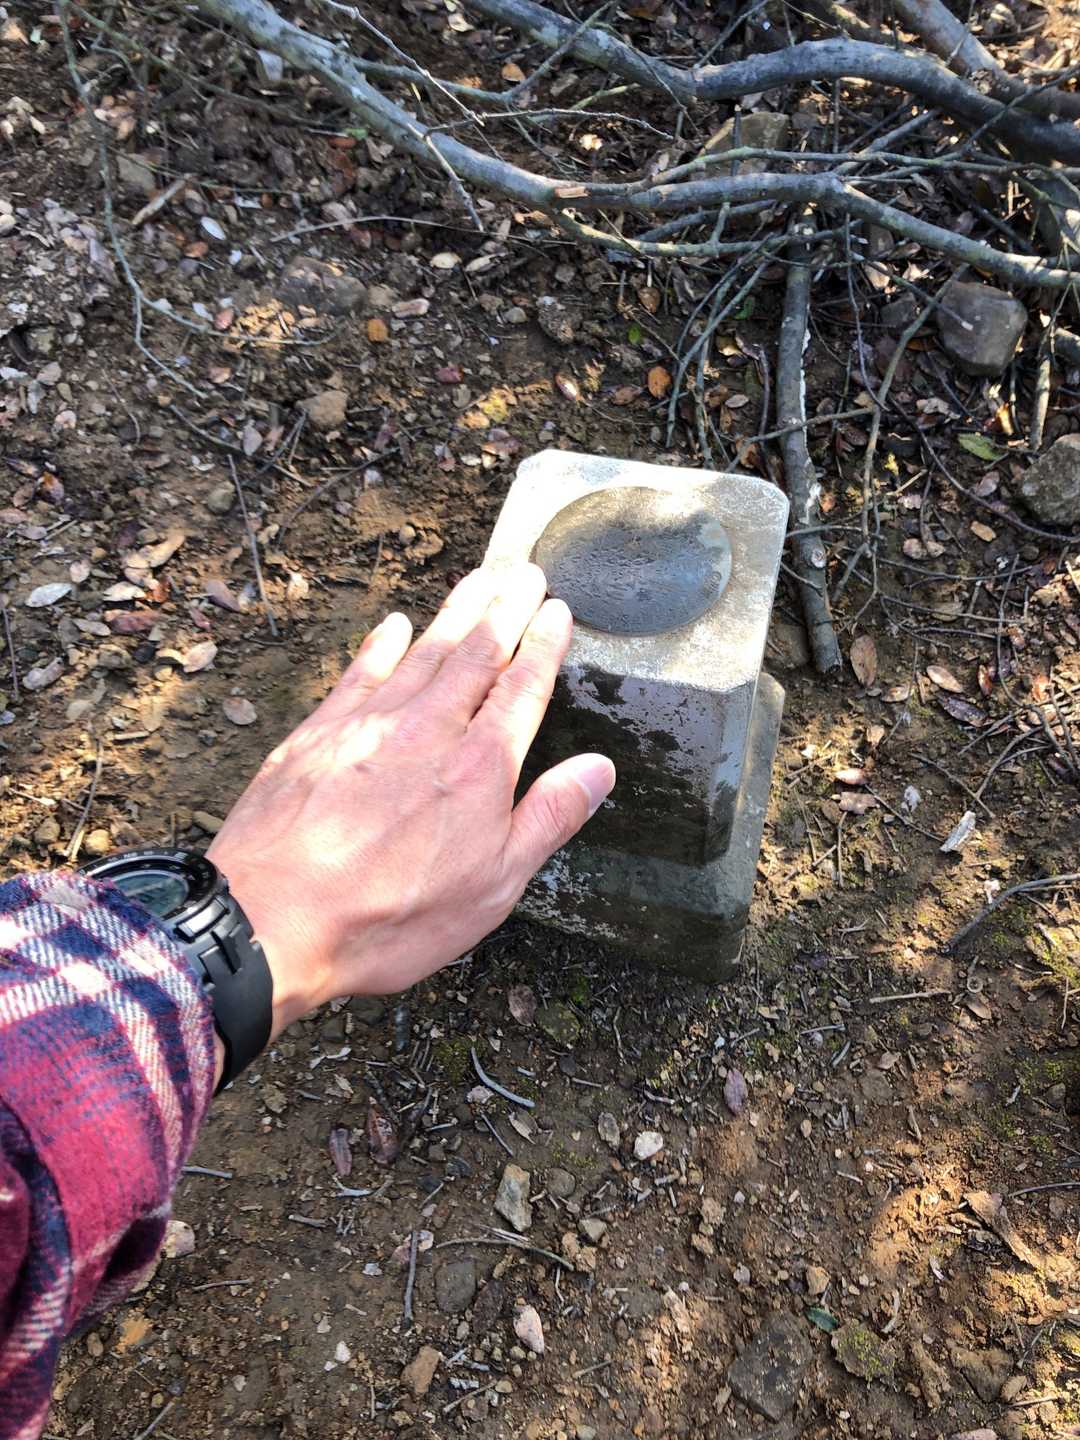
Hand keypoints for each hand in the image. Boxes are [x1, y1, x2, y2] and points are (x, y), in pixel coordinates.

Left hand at [208, 564, 614, 1042]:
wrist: (272, 919)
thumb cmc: (389, 918)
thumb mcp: (492, 888)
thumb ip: (546, 819)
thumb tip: (599, 769)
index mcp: (479, 769)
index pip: (522, 690)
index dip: (543, 647)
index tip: (558, 611)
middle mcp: (428, 731)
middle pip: (476, 655)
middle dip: (506, 608)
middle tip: (527, 570)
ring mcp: (368, 725)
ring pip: (423, 652)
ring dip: (456, 612)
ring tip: (481, 577)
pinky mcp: (316, 734)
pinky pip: (359, 673)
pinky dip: (382, 645)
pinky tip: (396, 624)